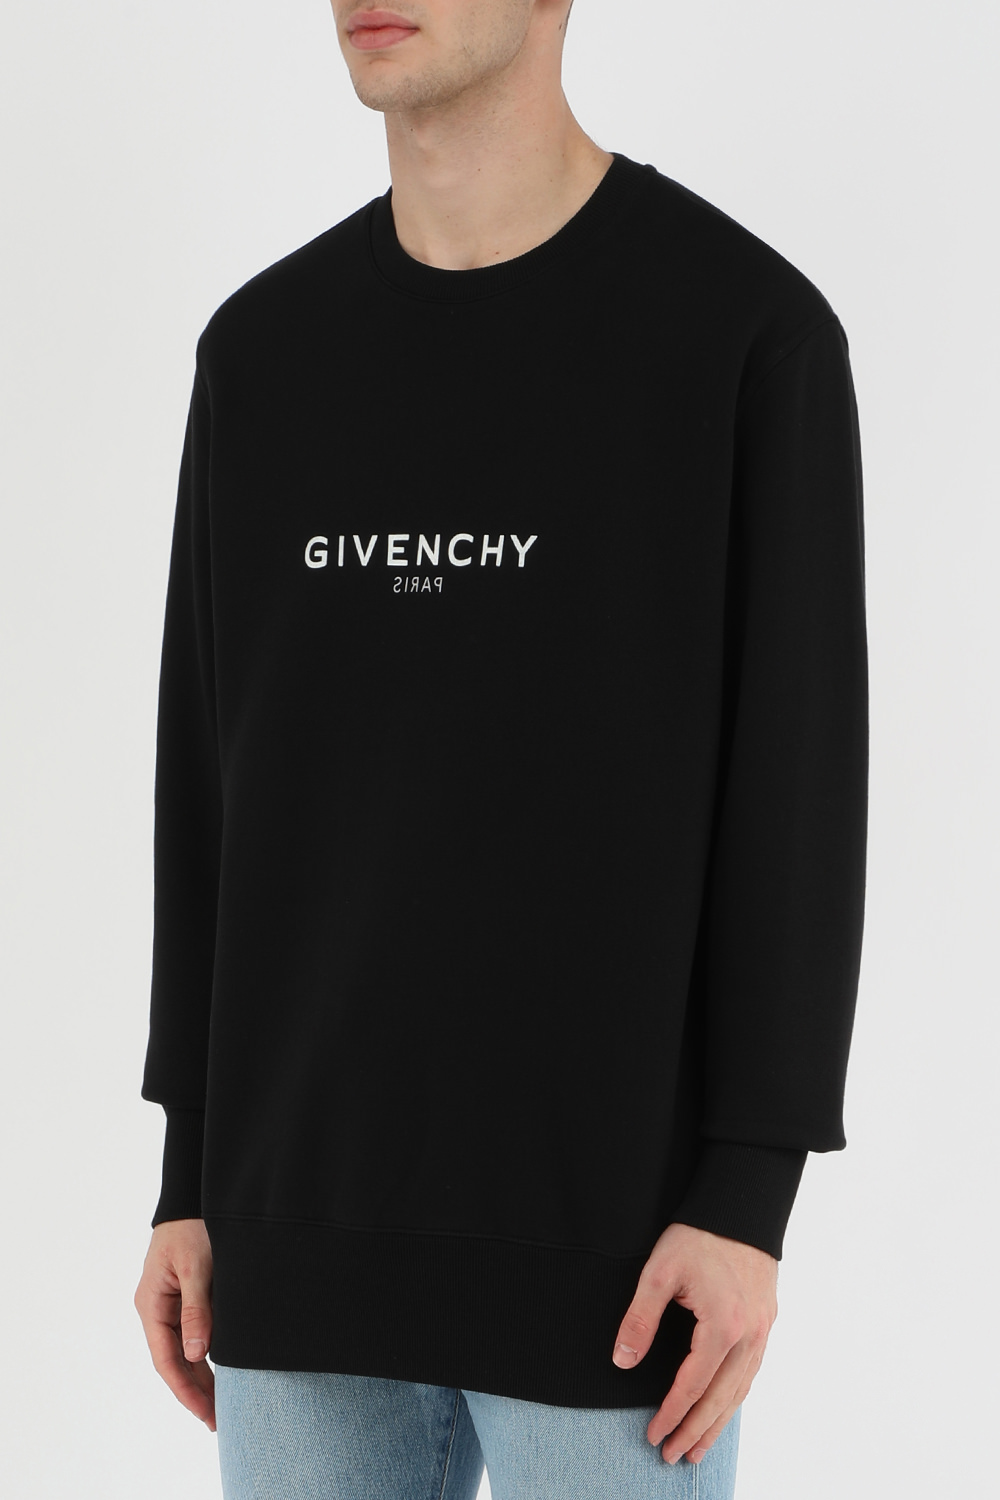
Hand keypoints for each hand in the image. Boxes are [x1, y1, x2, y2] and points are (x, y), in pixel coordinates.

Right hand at [134, 1218, 215, 1431]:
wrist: (193, 1198)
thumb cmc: (193, 1227)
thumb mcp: (197, 1267)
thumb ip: (197, 1309)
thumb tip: (197, 1354)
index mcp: (152, 1304)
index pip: (166, 1359)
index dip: (185, 1389)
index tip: (205, 1413)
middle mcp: (156, 1309)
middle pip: (174, 1360)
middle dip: (194, 1391)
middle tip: (218, 1420)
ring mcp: (169, 1305)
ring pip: (184, 1350)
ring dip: (200, 1376)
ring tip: (221, 1404)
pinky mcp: (184, 1298)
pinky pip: (192, 1334)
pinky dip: (205, 1354)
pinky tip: (221, 1371)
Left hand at [612, 1221, 776, 1463]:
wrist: (740, 1204)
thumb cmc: (698, 1234)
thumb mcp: (660, 1272)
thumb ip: (640, 1318)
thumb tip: (623, 1360)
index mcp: (723, 1326)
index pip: (693, 1385)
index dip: (671, 1414)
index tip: (653, 1435)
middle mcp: (749, 1335)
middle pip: (721, 1399)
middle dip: (695, 1431)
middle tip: (673, 1457)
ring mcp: (763, 1329)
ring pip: (741, 1391)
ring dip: (718, 1423)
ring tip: (698, 1449)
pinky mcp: (767, 1320)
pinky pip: (752, 1372)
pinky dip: (736, 1398)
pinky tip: (724, 1409)